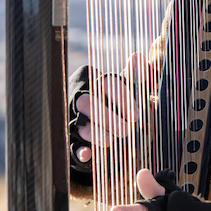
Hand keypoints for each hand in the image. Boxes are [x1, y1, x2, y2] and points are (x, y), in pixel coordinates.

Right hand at [72, 52, 145, 167]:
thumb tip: (139, 56)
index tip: (136, 114)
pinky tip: (88, 154)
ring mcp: (73, 117)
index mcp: (95, 81)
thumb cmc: (112, 98)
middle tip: (126, 130)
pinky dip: (80, 149)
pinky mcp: (71, 137)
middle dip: (107, 116)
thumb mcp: (123, 86)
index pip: (106, 84)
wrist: (93, 116)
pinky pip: (71, 143)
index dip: (122, 98)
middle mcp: (81, 96)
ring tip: (110, 140)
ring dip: (94, 133)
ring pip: (79, 123)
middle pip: (88, 103)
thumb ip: (133, 75)